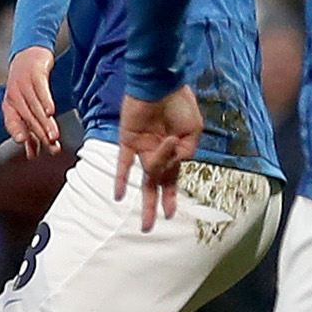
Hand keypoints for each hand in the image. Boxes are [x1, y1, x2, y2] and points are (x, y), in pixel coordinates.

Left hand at [2, 44, 62, 157]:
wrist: (30, 52)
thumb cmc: (28, 84)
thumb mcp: (27, 105)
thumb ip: (30, 129)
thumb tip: (32, 155)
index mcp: (10, 104)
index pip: (11, 122)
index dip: (18, 133)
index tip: (26, 148)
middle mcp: (14, 95)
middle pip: (27, 118)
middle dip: (39, 135)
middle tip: (52, 148)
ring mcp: (23, 83)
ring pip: (34, 107)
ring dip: (44, 123)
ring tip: (54, 136)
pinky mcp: (34, 74)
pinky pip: (40, 89)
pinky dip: (45, 101)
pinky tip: (51, 112)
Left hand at [114, 87, 202, 226]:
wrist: (161, 84)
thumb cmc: (180, 103)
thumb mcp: (193, 130)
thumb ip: (185, 152)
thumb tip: (174, 165)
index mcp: (175, 151)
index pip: (172, 179)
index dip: (172, 196)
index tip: (171, 214)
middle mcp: (158, 153)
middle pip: (155, 184)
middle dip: (153, 206)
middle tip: (148, 228)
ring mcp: (143, 147)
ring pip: (149, 170)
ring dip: (153, 179)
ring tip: (152, 194)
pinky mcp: (129, 140)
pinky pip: (124, 162)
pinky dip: (121, 178)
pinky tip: (118, 195)